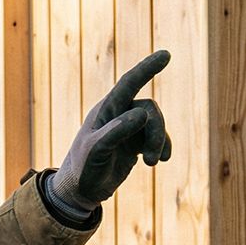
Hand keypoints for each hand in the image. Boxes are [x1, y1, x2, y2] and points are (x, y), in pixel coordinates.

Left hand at [50, 49, 173, 212]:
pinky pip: (157, 137)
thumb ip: (116, 132)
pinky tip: (160, 161)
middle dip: (157, 132)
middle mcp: (117, 114)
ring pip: (155, 123)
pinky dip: (162, 147)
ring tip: (153, 163)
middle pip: (149, 109)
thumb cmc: (83, 169)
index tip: (165, 54)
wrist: (80, 190)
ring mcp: (127, 127)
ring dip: (159, 141)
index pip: (128, 83)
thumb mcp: (96, 151)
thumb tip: (142, 114)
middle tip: (153, 160)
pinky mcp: (134, 141)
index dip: (147, 68)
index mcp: (105, 110)